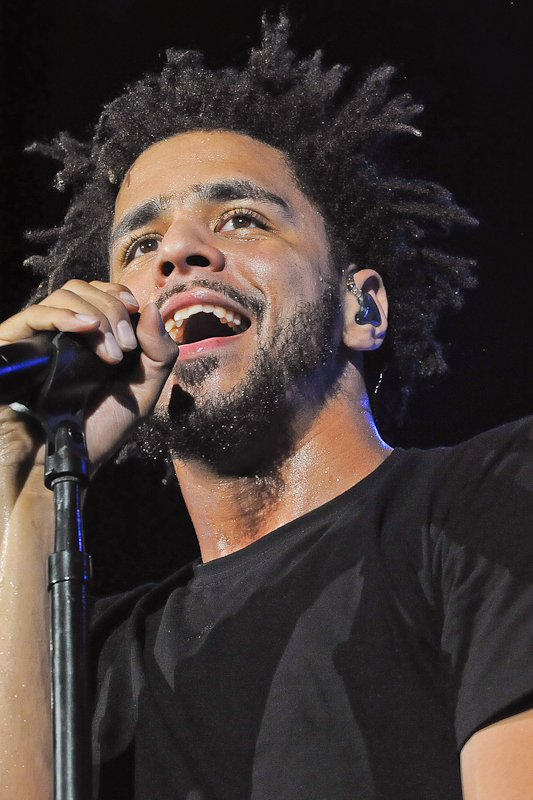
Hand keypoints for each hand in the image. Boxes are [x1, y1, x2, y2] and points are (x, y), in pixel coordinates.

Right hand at [0, 279, 178, 470]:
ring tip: (110, 355)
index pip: (100, 293)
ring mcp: (36, 338)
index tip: (134, 311)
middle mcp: (61, 333)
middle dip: (112, 310)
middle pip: (83, 290)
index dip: (118, 294)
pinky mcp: (11, 346)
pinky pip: (33, 315)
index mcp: (90, 339)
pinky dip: (64, 314)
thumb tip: (153, 309)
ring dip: (95, 315)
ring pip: (62, 297)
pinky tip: (86, 328)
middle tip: (124, 349)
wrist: (56, 468)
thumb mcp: (140, 396)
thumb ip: (158, 355)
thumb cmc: (95, 435)